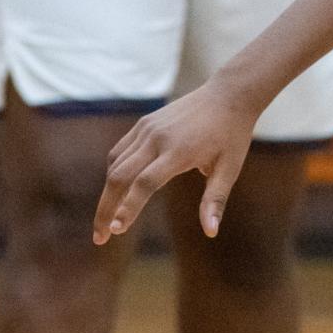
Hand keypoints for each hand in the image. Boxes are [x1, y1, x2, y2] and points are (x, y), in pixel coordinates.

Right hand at [93, 82, 259, 244]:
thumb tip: (211, 232)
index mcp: (179, 151)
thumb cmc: (232, 134)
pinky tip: (114, 191)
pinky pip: (120, 150)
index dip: (128, 208)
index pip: (145, 183)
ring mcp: (148, 128)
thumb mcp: (230, 168)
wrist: (228, 94)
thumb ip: (215, 200)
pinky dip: (113, 172)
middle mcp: (157, 138)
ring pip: (115, 164)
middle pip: (120, 176)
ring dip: (107, 193)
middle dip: (106, 209)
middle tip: (100, 238)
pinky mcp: (144, 123)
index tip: (116, 231)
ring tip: (106, 220)